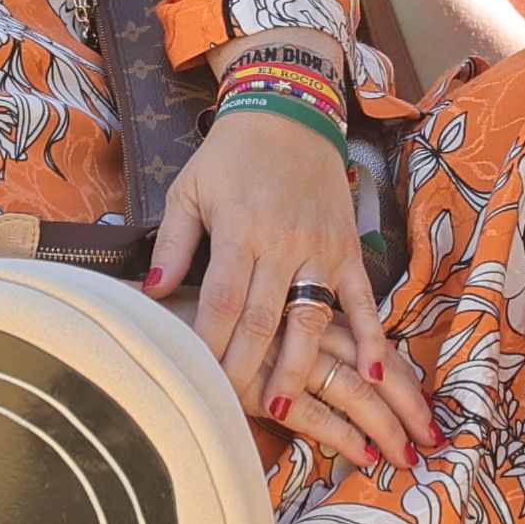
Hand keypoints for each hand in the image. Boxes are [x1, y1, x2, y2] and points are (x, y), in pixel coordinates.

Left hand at [149, 91, 425, 470]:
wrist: (290, 112)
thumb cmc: (230, 155)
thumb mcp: (188, 189)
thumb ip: (173, 243)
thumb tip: (151, 293)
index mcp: (240, 229)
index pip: (222, 300)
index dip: (209, 344)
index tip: (195, 381)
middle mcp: (283, 242)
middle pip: (262, 319)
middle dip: (246, 369)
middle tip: (231, 411)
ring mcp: (321, 248)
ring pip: (311, 317)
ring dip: (298, 366)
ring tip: (282, 407)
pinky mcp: (349, 249)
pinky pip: (361, 298)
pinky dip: (369, 335)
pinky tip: (372, 372)